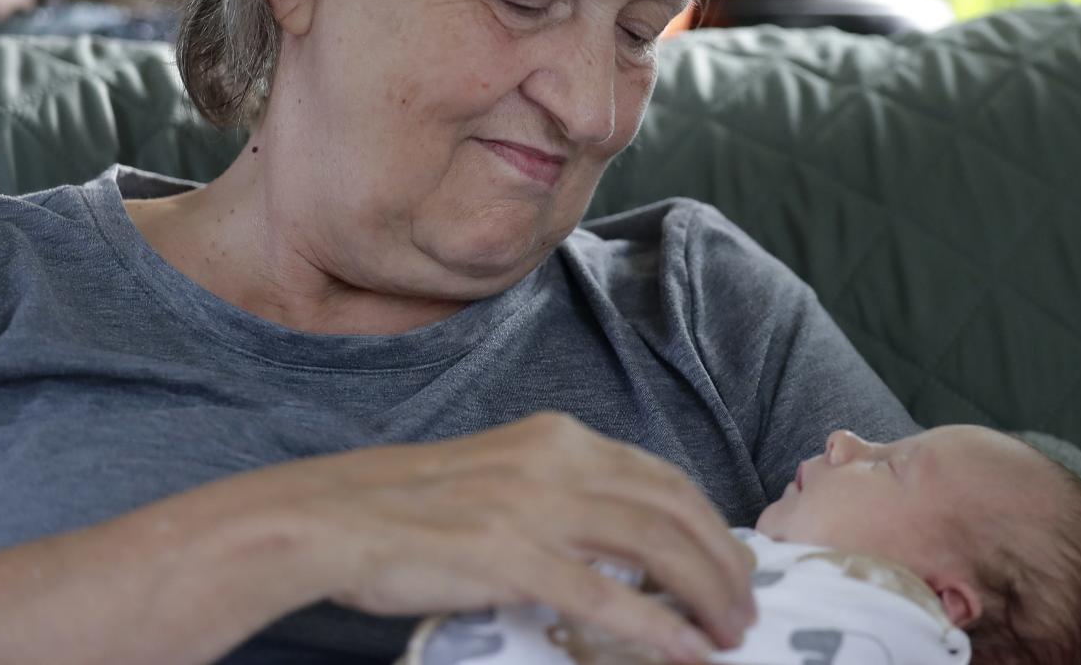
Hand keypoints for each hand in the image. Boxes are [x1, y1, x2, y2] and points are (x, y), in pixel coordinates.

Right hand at [264, 412, 756, 662]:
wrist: (335, 514)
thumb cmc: (413, 506)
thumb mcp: (500, 476)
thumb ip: (561, 495)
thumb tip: (621, 537)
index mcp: (557, 438)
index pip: (661, 476)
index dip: (709, 523)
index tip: (731, 563)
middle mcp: (556, 460)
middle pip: (671, 507)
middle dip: (722, 561)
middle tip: (745, 607)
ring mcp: (533, 505)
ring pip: (653, 545)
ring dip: (703, 593)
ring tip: (729, 632)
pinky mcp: (507, 554)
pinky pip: (601, 596)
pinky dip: (652, 627)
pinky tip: (683, 652)